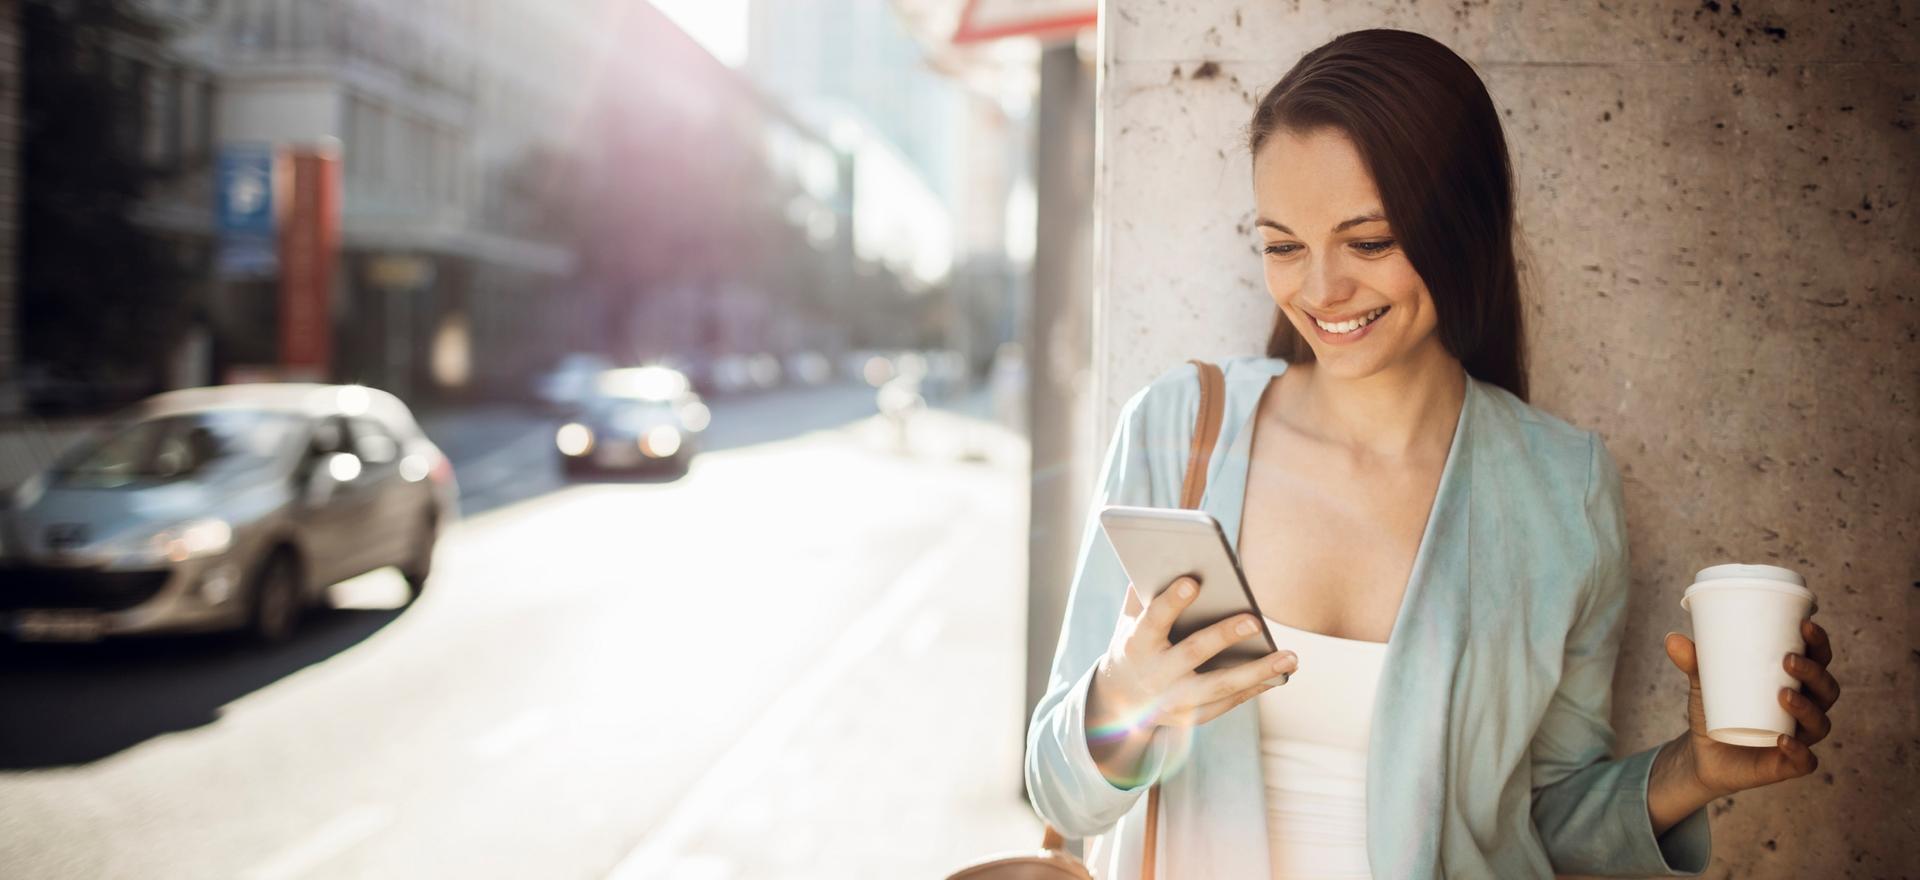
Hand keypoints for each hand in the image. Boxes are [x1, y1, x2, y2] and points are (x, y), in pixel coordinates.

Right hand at [1087, 576, 1297, 733]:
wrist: (1119, 702)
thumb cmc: (1135, 646)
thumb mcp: (1129, 621)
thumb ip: (1145, 593)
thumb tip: (1168, 555)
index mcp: (1137, 644)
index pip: (1154, 620)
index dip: (1172, 601)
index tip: (1193, 580)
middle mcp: (1155, 674)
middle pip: (1193, 652)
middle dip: (1224, 636)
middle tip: (1255, 620)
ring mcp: (1174, 700)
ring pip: (1219, 685)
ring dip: (1257, 671)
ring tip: (1291, 657)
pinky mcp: (1192, 717)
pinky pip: (1229, 701)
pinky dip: (1255, 687)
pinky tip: (1281, 673)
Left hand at [1662, 618, 1838, 797]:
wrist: (1702, 752)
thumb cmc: (1715, 709)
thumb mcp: (1704, 683)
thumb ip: (1693, 661)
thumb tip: (1672, 638)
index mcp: (1796, 682)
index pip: (1819, 659)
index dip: (1820, 643)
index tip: (1806, 625)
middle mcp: (1807, 708)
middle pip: (1826, 689)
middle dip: (1813, 673)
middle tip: (1788, 660)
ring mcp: (1800, 737)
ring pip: (1819, 723)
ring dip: (1807, 707)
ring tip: (1783, 695)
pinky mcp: (1788, 764)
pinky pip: (1805, 760)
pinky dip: (1799, 751)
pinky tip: (1783, 739)